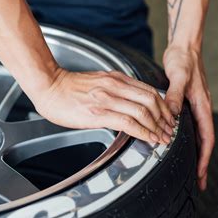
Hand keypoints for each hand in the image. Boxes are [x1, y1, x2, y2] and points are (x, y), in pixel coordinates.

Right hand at [35, 68, 175, 143]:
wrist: (49, 86)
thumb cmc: (69, 88)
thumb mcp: (98, 82)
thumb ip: (116, 89)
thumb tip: (130, 103)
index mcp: (116, 79)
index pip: (149, 91)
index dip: (163, 107)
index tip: (167, 119)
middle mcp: (115, 86)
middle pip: (151, 101)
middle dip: (164, 118)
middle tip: (169, 130)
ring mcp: (107, 99)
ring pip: (143, 112)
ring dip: (157, 127)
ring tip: (162, 138)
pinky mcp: (98, 113)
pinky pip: (128, 122)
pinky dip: (143, 132)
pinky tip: (149, 138)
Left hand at [163, 46, 214, 190]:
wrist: (185, 47)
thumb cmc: (184, 60)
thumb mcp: (179, 77)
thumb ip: (175, 96)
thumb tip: (172, 115)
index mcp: (202, 106)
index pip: (207, 138)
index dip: (205, 158)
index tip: (202, 174)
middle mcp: (200, 109)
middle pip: (203, 142)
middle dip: (202, 163)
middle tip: (199, 181)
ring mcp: (194, 108)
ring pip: (196, 136)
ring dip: (195, 153)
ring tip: (190, 170)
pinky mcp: (187, 104)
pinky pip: (189, 127)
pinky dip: (186, 140)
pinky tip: (179, 146)